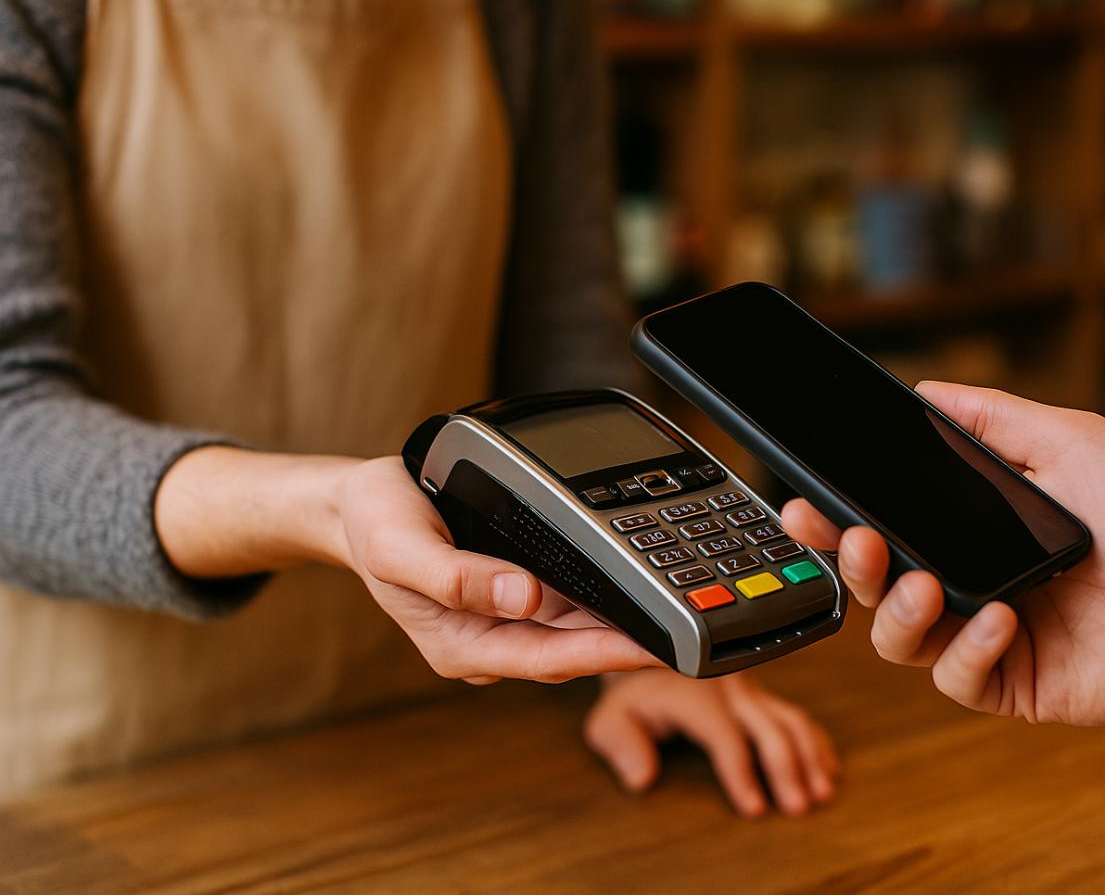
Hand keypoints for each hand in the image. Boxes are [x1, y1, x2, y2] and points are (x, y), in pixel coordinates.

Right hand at [337, 457, 659, 683]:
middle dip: (629, 644)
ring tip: (676, 612)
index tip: (656, 648)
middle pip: (572, 649)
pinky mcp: (510, 597)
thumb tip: (523, 596)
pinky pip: (562, 603)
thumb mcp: (400, 546)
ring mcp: (500, 621)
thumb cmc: (375, 524)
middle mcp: (487, 641)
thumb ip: (457, 577)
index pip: (549, 657)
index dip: (607, 654)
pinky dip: (596, 595)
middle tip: (689, 633)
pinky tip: (631, 584)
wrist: (356, 506)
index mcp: (462, 646)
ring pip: (572, 628)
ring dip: (619, 620)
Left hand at [583, 669, 838, 816]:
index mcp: (693, 690)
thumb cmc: (628, 695)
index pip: (725, 735)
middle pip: (769, 727)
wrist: (643, 654)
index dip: (741, 773)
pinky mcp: (760, 692)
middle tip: (798, 807)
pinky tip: (827, 767)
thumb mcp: (609, 718)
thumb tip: (641, 777)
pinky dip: (816, 741)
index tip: (753, 808)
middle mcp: (727, 685)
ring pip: (790, 718)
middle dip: (788, 768)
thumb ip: (621, 745)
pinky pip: (795, 714)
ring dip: (810, 755)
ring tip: (822, 792)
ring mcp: (749, 686)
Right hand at [781, 381, 1104, 725]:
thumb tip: (925, 391)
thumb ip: (993, 417)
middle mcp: (968, 583)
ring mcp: (986, 638)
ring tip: (925, 584)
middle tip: (852, 537)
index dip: (840, 520)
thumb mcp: (1069, 440)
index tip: (807, 501)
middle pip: (876, 586)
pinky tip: (1001, 620)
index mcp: (970, 531)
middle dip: (850, 563)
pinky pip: (956, 678)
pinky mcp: (1011, 684)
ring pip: (899, 639)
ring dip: (898, 610)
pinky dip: (967, 649)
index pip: (886, 527)